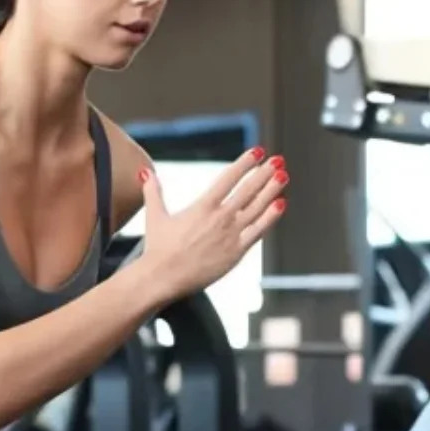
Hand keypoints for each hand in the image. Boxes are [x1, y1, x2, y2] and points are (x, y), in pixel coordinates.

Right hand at [138, 147, 286, 303]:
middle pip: (248, 189)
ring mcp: (231, 235)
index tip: (257, 152)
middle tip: (277, 160)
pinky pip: (258, 231)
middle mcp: (220, 217)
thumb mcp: (155, 216)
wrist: (163, 278)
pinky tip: (281, 204)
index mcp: (203, 206)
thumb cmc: (158, 249)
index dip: (245, 163)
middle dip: (265, 173)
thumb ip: (153, 192)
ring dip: (272, 189)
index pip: (229, 178)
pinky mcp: (236, 252)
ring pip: (258, 207)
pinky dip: (271, 217)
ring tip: (283, 175)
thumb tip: (146, 172)